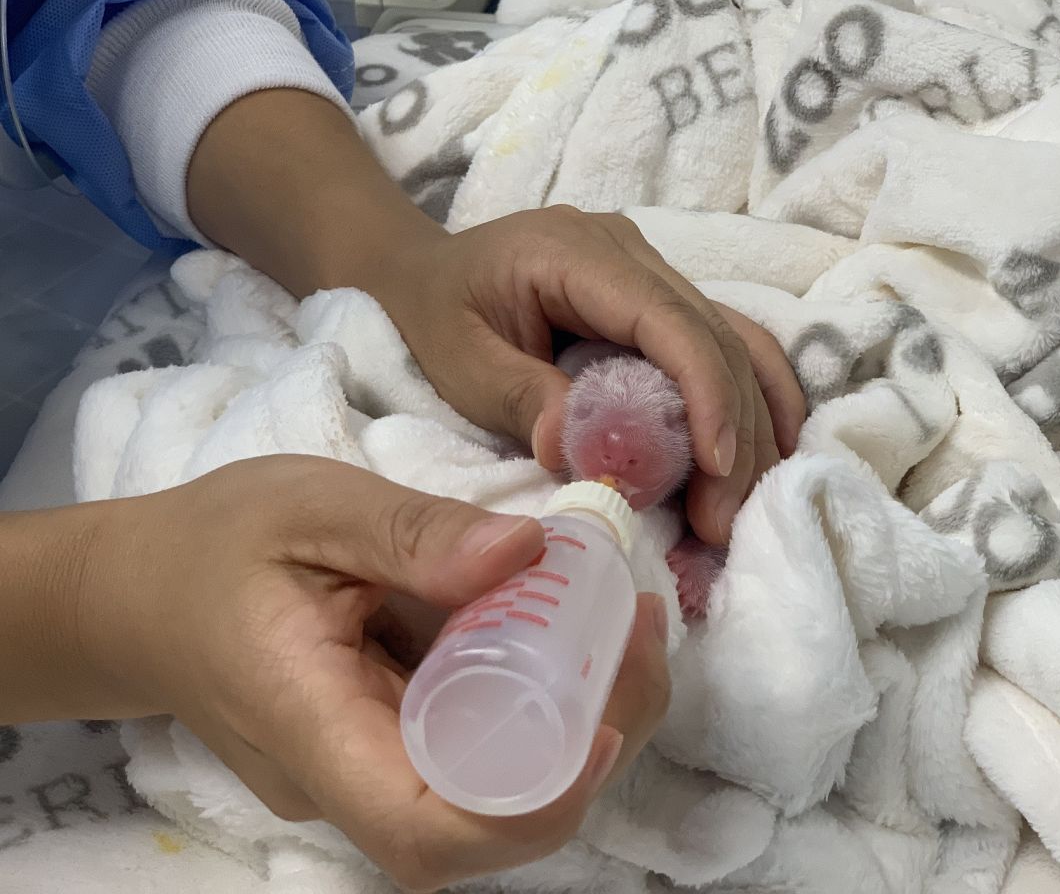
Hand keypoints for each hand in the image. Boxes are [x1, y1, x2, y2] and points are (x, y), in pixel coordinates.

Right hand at [75, 455, 669, 891]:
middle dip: (590, 749)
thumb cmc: (216, 544)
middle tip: (638, 634)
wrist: (144, 593)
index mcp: (310, 725)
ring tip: (627, 623)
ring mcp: (364, 774)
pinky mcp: (386, 749)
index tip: (602, 727)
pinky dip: (544, 704)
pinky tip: (577, 631)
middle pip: (484, 822)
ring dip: (582, 725)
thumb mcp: (308, 506)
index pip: (425, 830)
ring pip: (494, 794)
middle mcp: (342, 778)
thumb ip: (410, 532)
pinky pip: (478, 751)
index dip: (531, 807)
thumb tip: (529, 553)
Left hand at [370, 207, 806, 544]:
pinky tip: (770, 449)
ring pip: (734, 340)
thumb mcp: (458, 361)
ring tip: (739, 505)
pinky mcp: (659, 299)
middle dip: (734, 431)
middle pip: (714, 336)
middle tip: (722, 521)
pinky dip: (753, 396)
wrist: (417, 271)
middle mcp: (631, 252)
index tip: (719, 468)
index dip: (706, 392)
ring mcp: (651, 271)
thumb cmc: (431, 314)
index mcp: (577, 253)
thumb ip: (519, 398)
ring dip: (752, 424)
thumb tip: (576, 452)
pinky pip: (725, 341)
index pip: (667, 319)